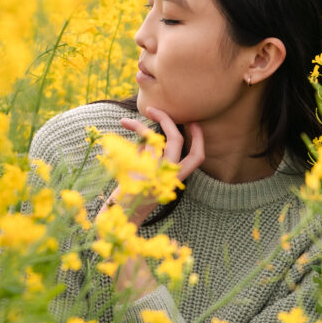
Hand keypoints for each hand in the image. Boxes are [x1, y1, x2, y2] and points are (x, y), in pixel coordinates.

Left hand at [105, 107, 203, 226]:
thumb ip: (153, 158)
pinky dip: (136, 128)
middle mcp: (170, 175)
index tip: (194, 123)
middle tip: (158, 110)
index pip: (197, 158)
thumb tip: (150, 136)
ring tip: (146, 111)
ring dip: (153, 120)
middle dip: (171, 121)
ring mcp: (157, 172)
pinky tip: (125, 123)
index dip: (199, 139)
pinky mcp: (143, 169)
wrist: (122, 213)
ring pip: (162, 139)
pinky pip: (144, 142)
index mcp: (176, 178)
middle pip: (179, 142)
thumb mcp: (149, 175)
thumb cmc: (134, 194)